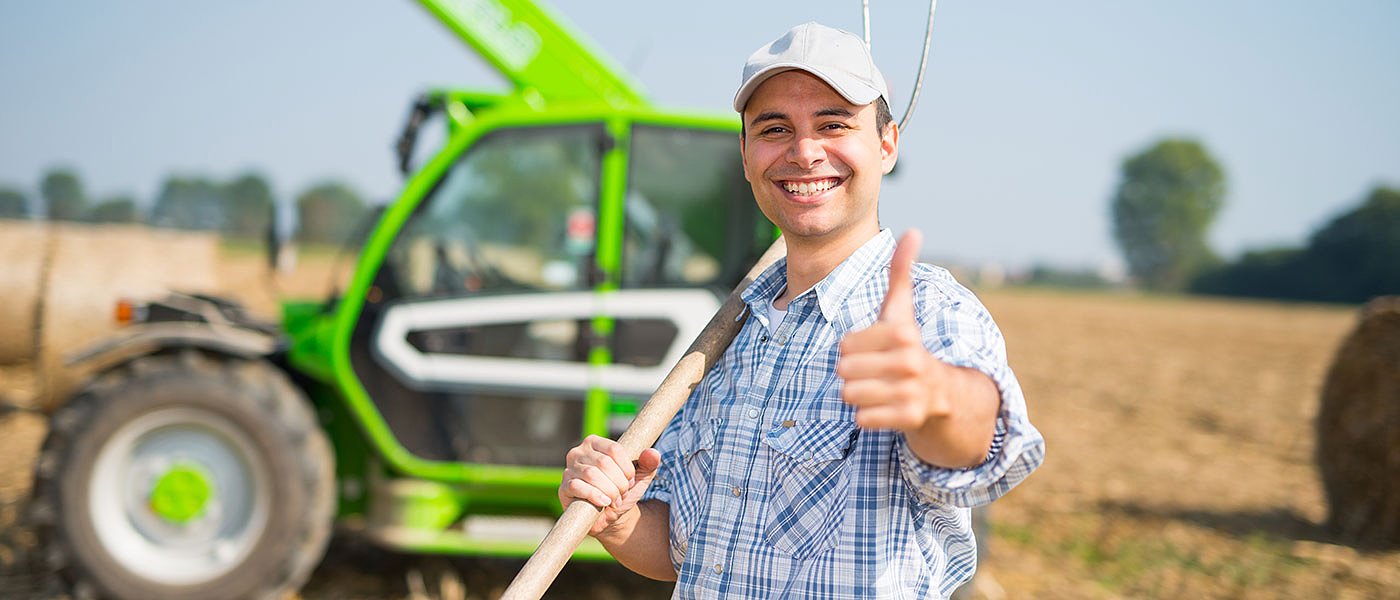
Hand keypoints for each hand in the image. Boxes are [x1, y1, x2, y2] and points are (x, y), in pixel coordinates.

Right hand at [559, 435, 661, 535]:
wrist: (611, 516)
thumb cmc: (623, 490)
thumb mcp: (640, 476)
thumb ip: (649, 462)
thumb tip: (653, 453)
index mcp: (595, 443)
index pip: (614, 449)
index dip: (627, 468)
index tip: (630, 480)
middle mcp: (578, 452)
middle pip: (604, 463)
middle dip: (619, 482)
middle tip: (623, 493)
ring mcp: (568, 469)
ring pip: (592, 475)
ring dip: (609, 490)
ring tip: (615, 500)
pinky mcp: (564, 488)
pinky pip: (577, 487)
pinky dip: (594, 496)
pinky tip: (604, 503)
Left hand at [837, 229, 956, 430]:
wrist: (943, 392)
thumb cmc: (908, 345)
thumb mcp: (901, 310)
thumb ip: (900, 271)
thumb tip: (913, 230)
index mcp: (903, 334)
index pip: (845, 344)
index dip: (853, 348)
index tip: (874, 348)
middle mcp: (910, 361)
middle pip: (844, 370)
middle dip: (853, 372)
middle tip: (874, 371)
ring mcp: (912, 391)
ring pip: (850, 395)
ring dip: (859, 394)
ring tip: (879, 387)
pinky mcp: (910, 417)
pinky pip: (862, 419)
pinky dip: (868, 415)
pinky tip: (885, 406)